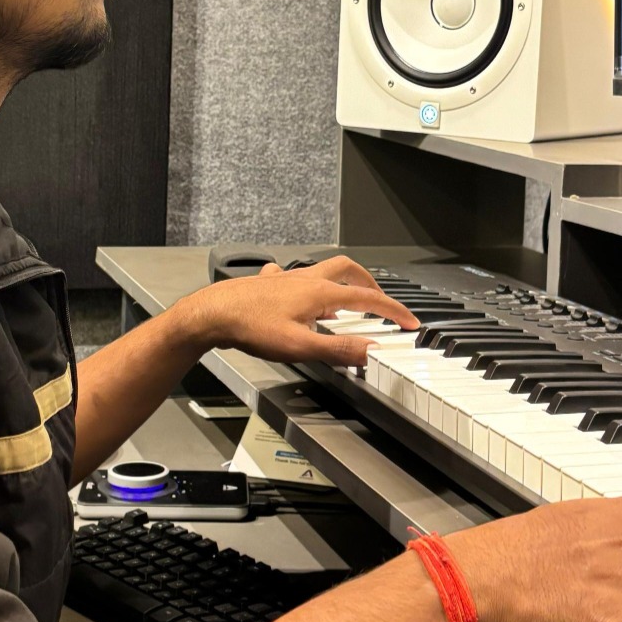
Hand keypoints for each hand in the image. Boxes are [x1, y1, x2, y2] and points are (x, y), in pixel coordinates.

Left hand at [176, 256, 419, 365]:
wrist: (212, 313)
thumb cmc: (251, 327)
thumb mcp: (300, 346)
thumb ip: (339, 349)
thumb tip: (372, 351)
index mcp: (320, 293)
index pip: (368, 299)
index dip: (393, 311)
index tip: (410, 322)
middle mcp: (306, 280)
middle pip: (348, 270)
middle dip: (369, 284)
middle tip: (380, 300)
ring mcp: (286, 279)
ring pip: (322, 270)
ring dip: (340, 282)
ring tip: (346, 299)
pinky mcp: (268, 284)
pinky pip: (292, 276)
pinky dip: (304, 283)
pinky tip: (296, 293)